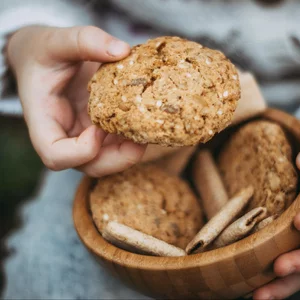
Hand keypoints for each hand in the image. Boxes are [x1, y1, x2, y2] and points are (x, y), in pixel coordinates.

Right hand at [7, 25, 145, 176]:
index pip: (55, 155)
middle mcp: (65, 135)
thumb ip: (84, 40)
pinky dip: (134, 136)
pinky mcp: (100, 129)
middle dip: (118, 159)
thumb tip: (122, 50)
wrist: (45, 58)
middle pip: (90, 166)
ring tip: (150, 128)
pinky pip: (118, 142)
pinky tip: (148, 118)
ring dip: (132, 150)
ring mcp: (84, 135)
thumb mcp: (56, 40)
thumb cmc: (43, 52)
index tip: (98, 128)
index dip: (80, 151)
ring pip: (109, 159)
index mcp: (44, 120)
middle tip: (141, 140)